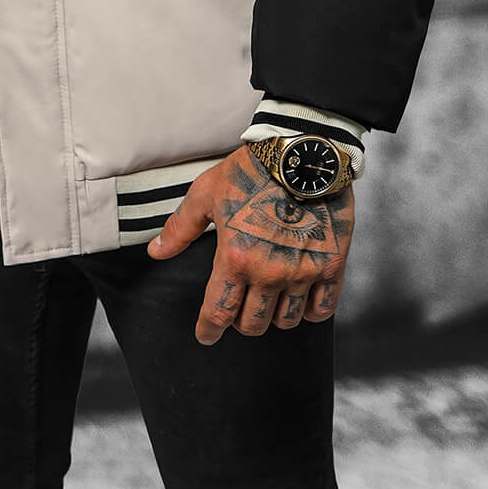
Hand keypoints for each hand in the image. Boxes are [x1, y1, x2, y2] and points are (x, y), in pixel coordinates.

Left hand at [146, 143, 352, 342]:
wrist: (301, 152)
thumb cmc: (250, 170)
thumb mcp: (206, 194)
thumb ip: (180, 228)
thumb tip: (155, 252)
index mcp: (235, 258)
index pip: (218, 313)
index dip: (208, 330)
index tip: (205, 336)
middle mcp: (269, 273)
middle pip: (252, 323)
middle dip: (239, 322)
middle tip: (237, 310)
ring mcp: (302, 272)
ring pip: (285, 321)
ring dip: (273, 317)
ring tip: (268, 303)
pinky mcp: (331, 265)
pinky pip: (322, 309)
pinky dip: (310, 312)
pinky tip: (301, 302)